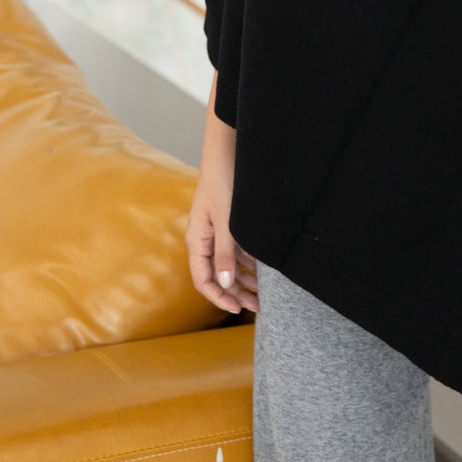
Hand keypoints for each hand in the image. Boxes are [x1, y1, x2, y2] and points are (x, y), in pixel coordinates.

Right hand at [186, 168, 259, 314]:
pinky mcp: (229, 224)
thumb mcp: (226, 221)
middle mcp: (205, 240)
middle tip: (258, 307)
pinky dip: (248, 264)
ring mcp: (217, 233)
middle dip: (236, 293)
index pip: (203, 281)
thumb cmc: (223, 182)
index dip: (219, 298)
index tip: (238, 309)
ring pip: (229, 265)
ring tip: (264, 295)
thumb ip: (224, 254)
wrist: (228, 151)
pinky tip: (263, 272)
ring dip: (245, 280)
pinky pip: (237, 252)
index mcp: (197, 241)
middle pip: (218, 276)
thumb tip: (223, 285)